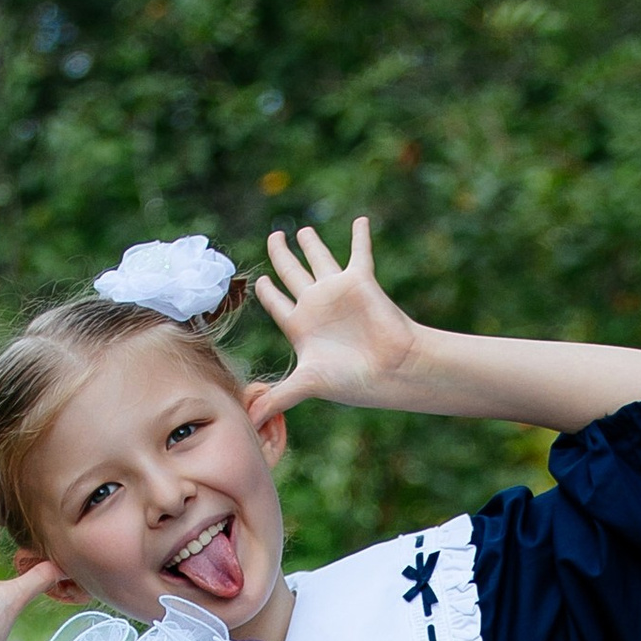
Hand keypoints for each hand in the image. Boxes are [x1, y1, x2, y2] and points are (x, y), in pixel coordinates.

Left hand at [250, 219, 424, 415]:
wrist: (392, 370)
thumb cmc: (352, 379)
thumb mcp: (306, 384)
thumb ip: (277, 398)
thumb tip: (249, 422)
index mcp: (301, 327)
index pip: (277, 303)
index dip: (266, 291)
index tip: (257, 280)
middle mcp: (316, 306)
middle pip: (291, 272)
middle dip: (281, 254)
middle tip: (273, 236)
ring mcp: (337, 292)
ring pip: (319, 258)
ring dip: (311, 242)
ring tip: (302, 229)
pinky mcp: (359, 281)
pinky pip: (359, 251)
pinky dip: (360, 235)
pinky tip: (360, 219)